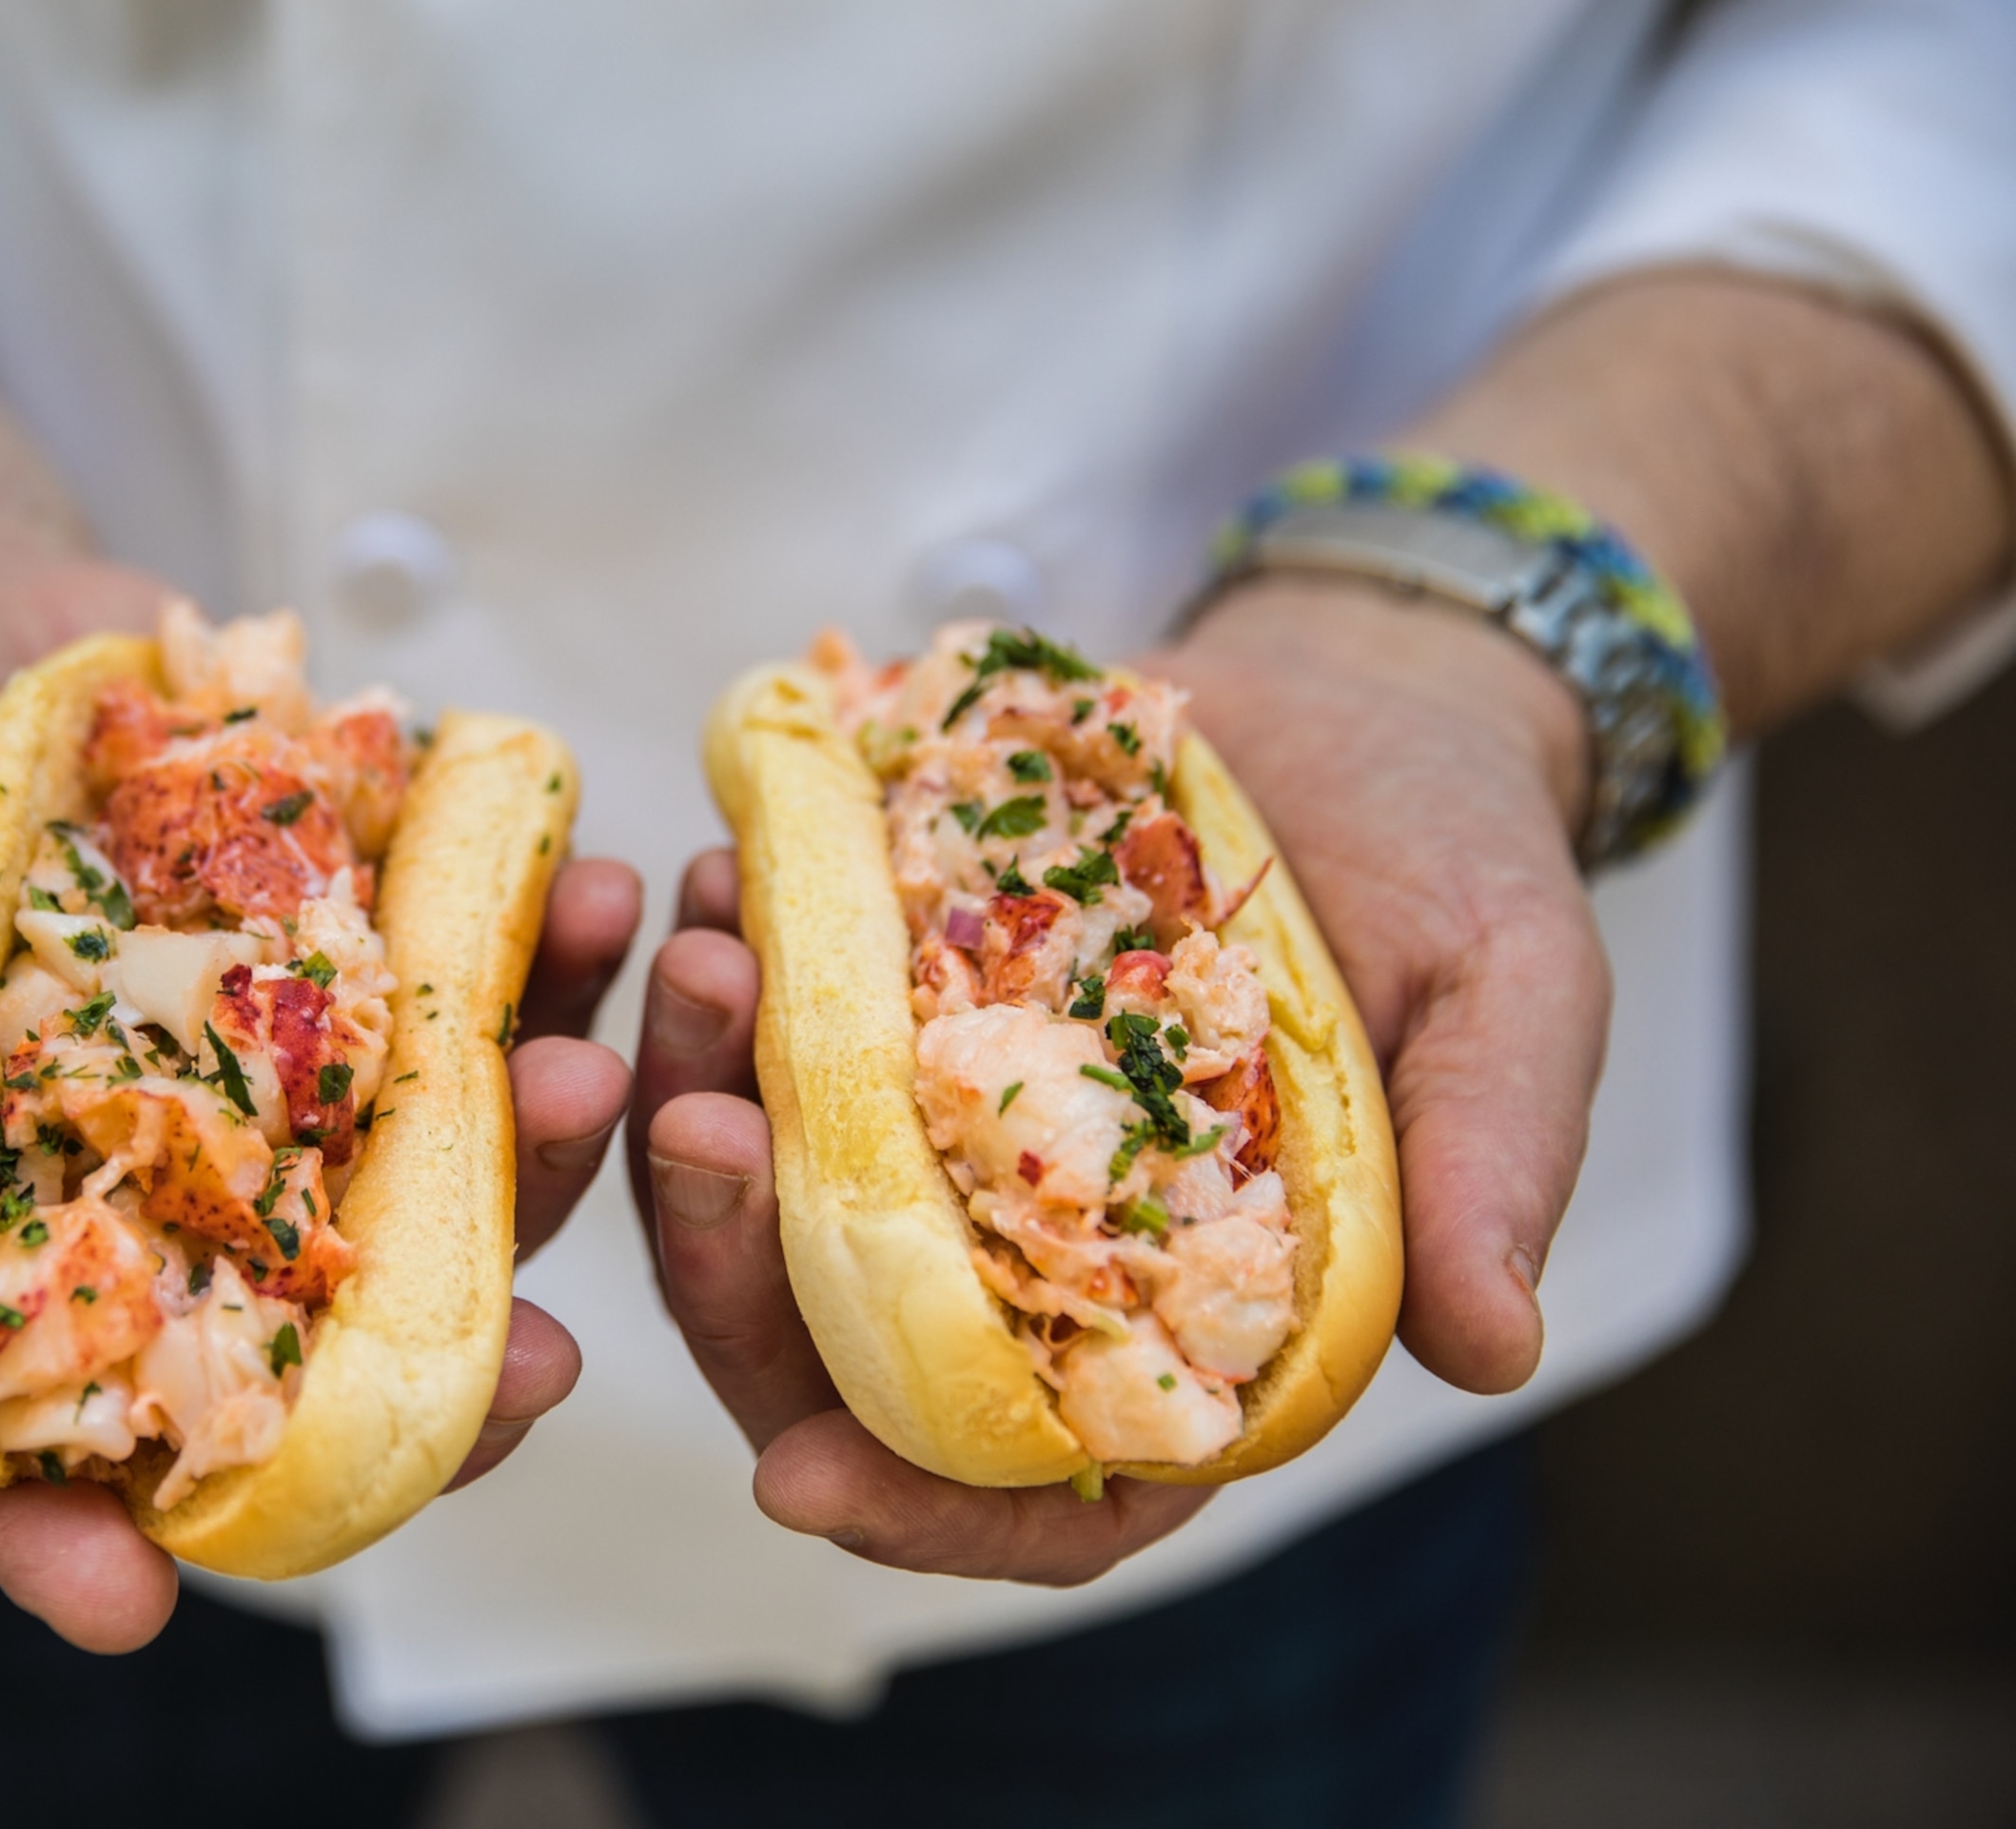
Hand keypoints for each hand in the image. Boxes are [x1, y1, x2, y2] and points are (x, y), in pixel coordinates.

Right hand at [0, 552, 641, 1650]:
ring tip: (594, 1077)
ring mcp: (277, 1062)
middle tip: (527, 1374)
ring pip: (421, 1170)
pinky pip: (477, 976)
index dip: (50, 1525)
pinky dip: (552, 954)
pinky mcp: (361, 936)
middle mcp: (150, 1169)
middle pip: (281, 1330)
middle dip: (409, 1375)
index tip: (131, 1609)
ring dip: (530, 1156)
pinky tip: (604, 896)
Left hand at [630, 578, 1597, 1583]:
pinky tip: (713, 882)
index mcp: (1186, 1317)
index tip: (801, 1478)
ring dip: (698, 1106)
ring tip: (699, 963)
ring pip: (772, 1195)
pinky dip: (722, 983)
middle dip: (741, 1271)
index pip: (1047, 1492)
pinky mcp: (885, 1009)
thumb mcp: (1513, 997)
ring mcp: (941, 1128)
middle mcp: (1035, 1249)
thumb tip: (1497, 1351)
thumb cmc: (1459, 867)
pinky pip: (762, 1037)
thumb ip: (1487, 1163)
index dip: (928, 1512)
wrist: (1356, 699)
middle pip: (845, 1350)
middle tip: (700, 1133)